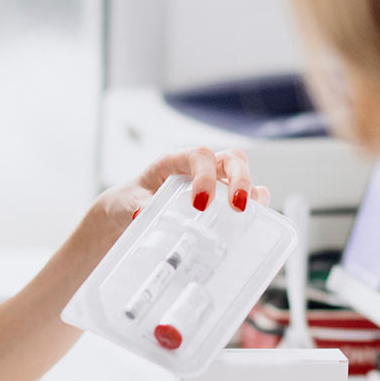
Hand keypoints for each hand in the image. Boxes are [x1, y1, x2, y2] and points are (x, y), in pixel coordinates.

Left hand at [94, 146, 269, 235]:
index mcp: (174, 162)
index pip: (199, 156)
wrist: (125, 213)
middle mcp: (198, 168)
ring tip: (252, 214)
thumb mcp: (126, 202)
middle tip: (238, 205)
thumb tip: (142, 213)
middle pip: (231, 159)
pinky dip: (254, 208)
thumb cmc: (127, 201)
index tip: (201, 204)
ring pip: (241, 175)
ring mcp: (212, 183)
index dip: (206, 176)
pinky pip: (244, 198)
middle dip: (240, 179)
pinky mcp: (219, 202)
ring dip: (252, 192)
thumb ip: (136, 205)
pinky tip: (252, 224)